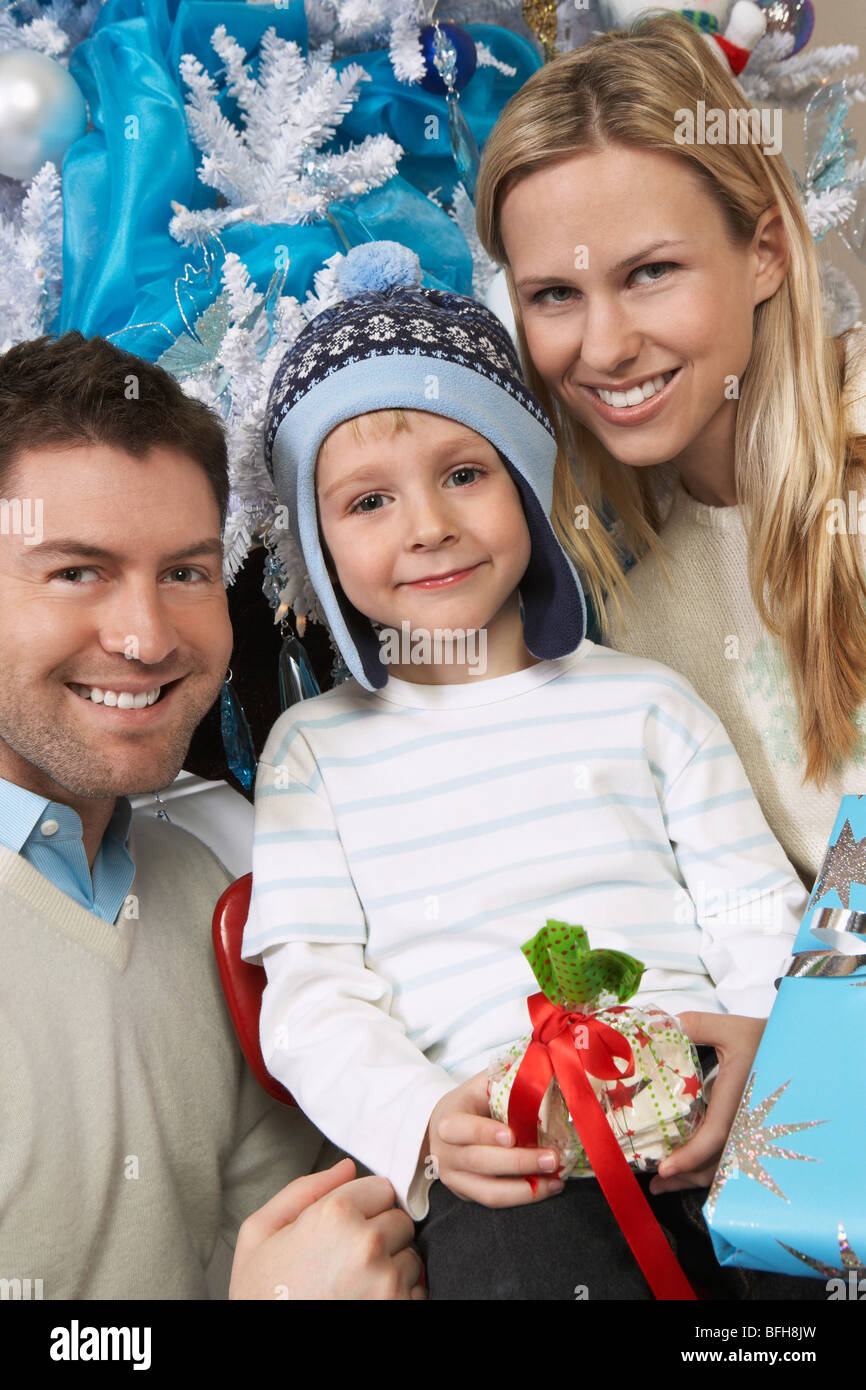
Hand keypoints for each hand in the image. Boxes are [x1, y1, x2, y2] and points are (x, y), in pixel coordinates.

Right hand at [229, 1157, 424, 1299]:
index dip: (365, 1207)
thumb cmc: (260, 1294)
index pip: (382, 1188)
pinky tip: (366, 1300)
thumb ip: (303, 1190)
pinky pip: (417, 1288)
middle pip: (400, 1220)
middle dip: (381, 1234)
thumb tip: (346, 1168)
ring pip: (410, 1255)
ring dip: (391, 1266)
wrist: (263, 1345)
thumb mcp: (260, 1232)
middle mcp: (367, 1243)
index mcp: (335, 1214)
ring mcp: (387, 1281)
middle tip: (348, 1258)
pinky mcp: (400, 1308)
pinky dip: (400, 1294)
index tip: (347, 1227)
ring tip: (355, 1283)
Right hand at [425, 1069, 564, 1207]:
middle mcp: (446, 1153)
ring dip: (525, 1190)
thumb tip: (542, 1063)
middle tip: (551, 1158)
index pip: (460, 1129)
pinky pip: (494, 1201)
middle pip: (480, 1162)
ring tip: (555, 1180)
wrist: (441, 1128)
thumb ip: (504, 1076)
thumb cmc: (470, 1103)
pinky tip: (547, 1187)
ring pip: (488, 1193)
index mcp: (448, 1119)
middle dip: (518, 1163)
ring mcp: (454, 1178)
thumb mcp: (479, 1085)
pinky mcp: (466, 1194)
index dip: (485, 1133)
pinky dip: (523, 1197)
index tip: (512, 1135)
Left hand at [648, 1012, 765, 1194]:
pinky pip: (729, 1160)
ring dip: (693, 1177)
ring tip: (664, 1183)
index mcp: (739, 1098)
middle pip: (716, 1163)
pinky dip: (707, 1169)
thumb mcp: (728, 1027)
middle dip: (684, 1177)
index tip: (665, 1168)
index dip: (690, 1156)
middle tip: (655, 1182)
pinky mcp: (749, 1133)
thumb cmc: (762, 1038)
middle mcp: (747, 1122)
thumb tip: (659, 1026)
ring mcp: (750, 1131)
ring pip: (723, 1167)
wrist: (794, 1048)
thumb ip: (693, 1025)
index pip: (715, 1136)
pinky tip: (687, 1171)